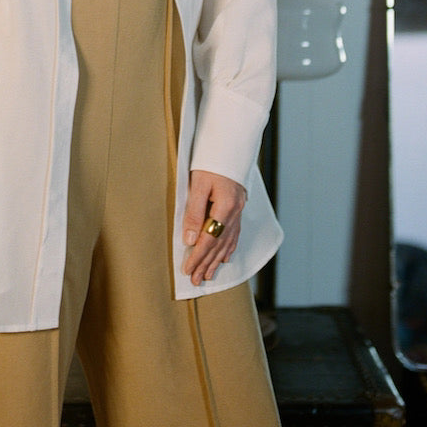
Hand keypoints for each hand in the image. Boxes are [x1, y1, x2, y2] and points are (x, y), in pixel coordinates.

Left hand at [182, 170, 245, 285]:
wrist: (230, 145)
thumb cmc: (211, 162)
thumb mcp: (198, 185)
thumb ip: (194, 213)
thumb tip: (190, 240)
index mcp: (225, 207)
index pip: (209, 239)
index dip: (197, 257)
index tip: (187, 270)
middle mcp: (235, 212)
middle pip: (219, 245)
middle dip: (206, 264)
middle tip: (196, 281)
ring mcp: (239, 210)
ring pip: (228, 242)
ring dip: (217, 260)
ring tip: (209, 275)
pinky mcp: (239, 206)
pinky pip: (235, 233)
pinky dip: (229, 247)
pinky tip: (226, 257)